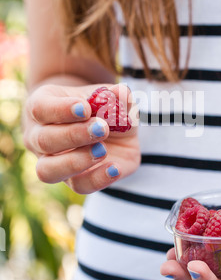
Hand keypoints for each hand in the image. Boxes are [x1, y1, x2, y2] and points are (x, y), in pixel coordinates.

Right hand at [23, 83, 139, 193]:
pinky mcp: (75, 180)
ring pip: (48, 171)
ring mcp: (53, 162)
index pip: (40, 109)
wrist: (112, 129)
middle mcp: (40, 137)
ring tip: (103, 150)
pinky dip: (97, 179)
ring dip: (76, 161)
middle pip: (44, 140)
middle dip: (74, 135)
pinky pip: (79, 186)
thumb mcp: (111, 96)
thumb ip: (117, 95)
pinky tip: (114, 168)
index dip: (61, 110)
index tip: (85, 108)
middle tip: (101, 128)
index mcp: (42, 108)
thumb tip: (121, 93)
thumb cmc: (102, 106)